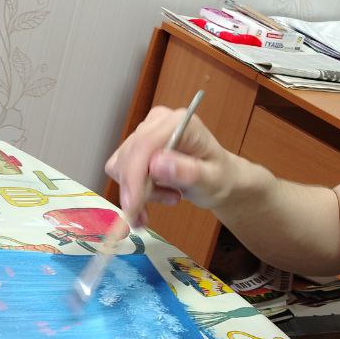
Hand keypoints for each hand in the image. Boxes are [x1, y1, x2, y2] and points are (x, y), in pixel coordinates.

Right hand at [105, 106, 233, 225]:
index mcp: (179, 123)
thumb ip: (188, 172)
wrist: (219, 178)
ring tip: (169, 198)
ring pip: (121, 165)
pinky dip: (133, 191)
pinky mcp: (135, 147)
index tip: (132, 206)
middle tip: (147, 215)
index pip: (145, 144)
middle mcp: (158, 122)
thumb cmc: (219, 177)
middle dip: (135, 190)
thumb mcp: (211, 180)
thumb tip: (156, 164)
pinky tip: (158, 195)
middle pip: (129, 155)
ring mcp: (144, 133)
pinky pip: (120, 171)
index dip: (134, 176)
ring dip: (138, 192)